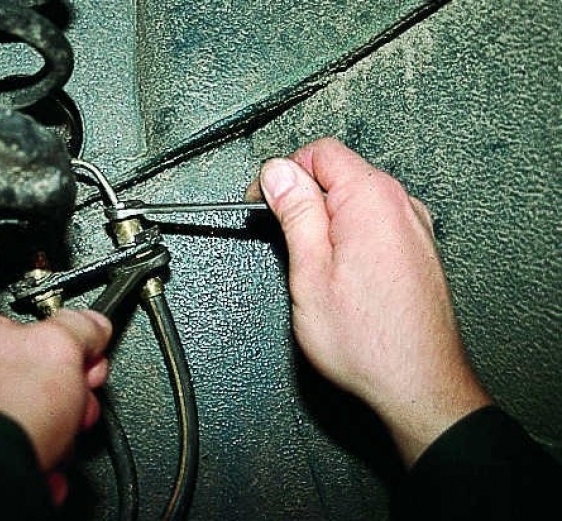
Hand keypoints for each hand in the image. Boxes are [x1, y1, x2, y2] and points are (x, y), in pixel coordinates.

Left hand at [0, 306, 111, 502]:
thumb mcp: (61, 346)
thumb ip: (80, 328)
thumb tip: (92, 326)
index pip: (20, 319)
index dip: (61, 337)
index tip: (82, 351)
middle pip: (23, 369)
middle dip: (63, 388)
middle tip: (78, 396)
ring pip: (17, 412)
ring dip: (51, 425)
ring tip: (60, 435)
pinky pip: (4, 446)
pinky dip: (28, 454)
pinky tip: (42, 462)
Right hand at [248, 138, 491, 465]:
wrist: (419, 383)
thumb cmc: (368, 341)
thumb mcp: (309, 272)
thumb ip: (295, 213)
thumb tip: (278, 174)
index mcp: (372, 199)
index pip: (320, 152)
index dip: (283, 173)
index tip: (264, 201)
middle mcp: (401, 205)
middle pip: (340, 173)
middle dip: (305, 199)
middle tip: (286, 241)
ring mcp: (415, 228)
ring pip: (356, 200)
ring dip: (327, 221)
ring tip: (314, 266)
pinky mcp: (419, 250)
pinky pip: (376, 223)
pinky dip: (350, 236)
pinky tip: (341, 274)